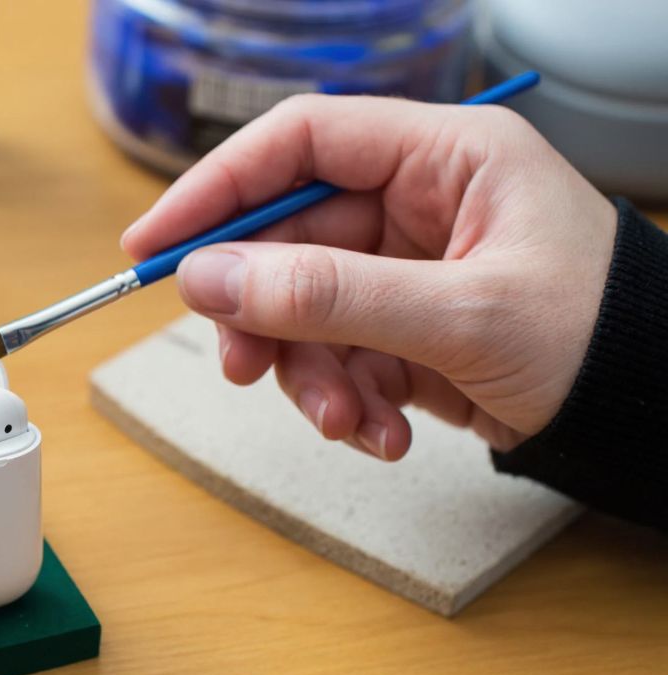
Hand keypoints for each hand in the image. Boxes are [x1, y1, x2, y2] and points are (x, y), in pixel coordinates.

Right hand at [123, 96, 616, 459]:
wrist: (654, 419)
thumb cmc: (599, 337)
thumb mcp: (459, 313)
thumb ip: (329, 293)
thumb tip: (209, 280)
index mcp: (443, 156)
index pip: (300, 143)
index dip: (217, 187)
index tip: (154, 243)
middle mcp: (418, 203)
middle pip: (289, 238)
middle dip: (266, 315)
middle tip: (241, 367)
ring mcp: (408, 270)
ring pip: (304, 308)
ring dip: (309, 374)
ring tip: (345, 421)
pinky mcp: (406, 329)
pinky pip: (338, 355)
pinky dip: (346, 401)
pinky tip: (384, 434)